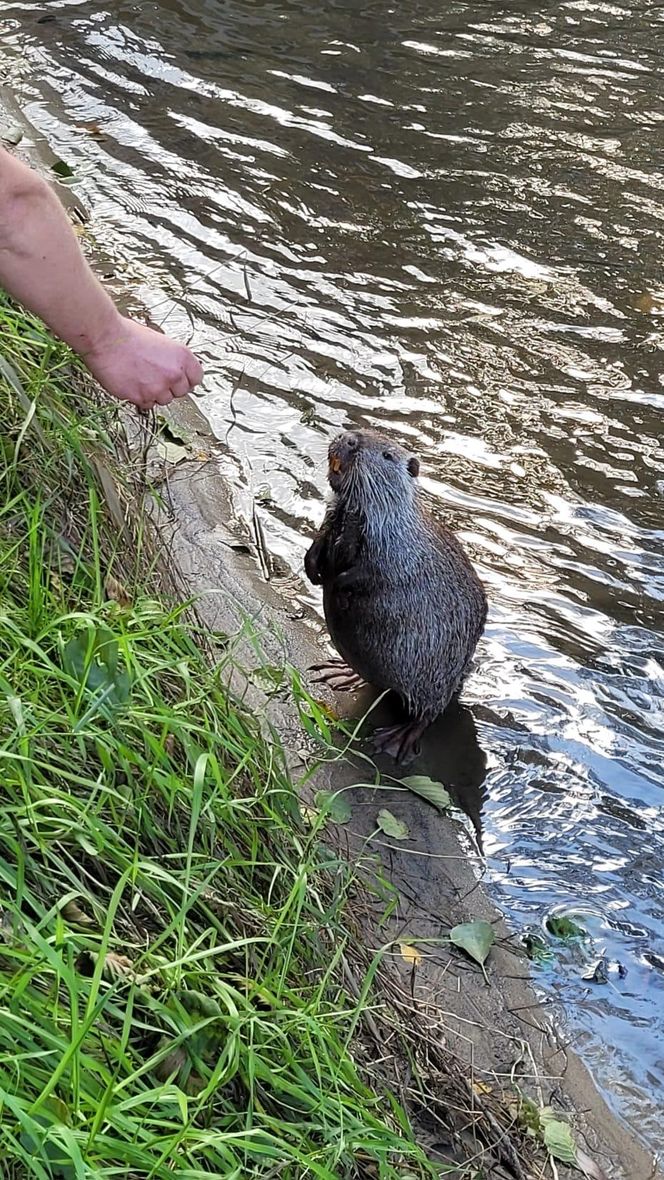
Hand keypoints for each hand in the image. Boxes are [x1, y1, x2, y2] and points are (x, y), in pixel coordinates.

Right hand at [82, 316, 202, 408]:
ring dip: (154, 393)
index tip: (179, 379)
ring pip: (164, 400)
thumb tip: (175, 370)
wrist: (106, 339)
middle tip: (155, 377)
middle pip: (181, 392)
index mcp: (182, 356)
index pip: (196, 378)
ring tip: (140, 377)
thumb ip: (172, 359)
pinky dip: (140, 397)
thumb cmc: (128, 335)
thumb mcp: (160, 342)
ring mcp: (158, 387)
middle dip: (170, 387)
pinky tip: (132, 383)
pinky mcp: (142, 397)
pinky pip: (147, 404)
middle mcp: (174, 373)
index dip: (186, 379)